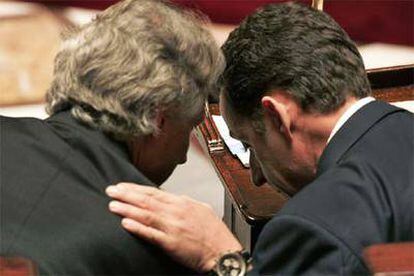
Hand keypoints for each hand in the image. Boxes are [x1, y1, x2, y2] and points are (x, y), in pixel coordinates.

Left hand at [105, 183, 241, 271]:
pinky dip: (137, 228)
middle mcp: (176, 212)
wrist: (222, 251)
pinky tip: (125, 223)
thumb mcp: (201, 209)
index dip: (136, 188)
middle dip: (126, 194)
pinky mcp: (171, 243)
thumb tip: (173, 198)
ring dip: (127, 209)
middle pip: (147, 200)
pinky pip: (151, 234)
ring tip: (112, 205)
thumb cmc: (214, 232)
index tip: (122, 186)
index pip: (154, 192)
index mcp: (182, 202)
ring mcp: (173, 227)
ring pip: (146, 215)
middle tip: (111, 190)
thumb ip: (185, 203)